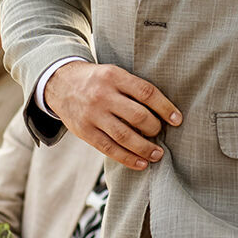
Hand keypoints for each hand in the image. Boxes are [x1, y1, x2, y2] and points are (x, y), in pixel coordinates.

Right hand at [45, 61, 181, 170]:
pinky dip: (128, 158)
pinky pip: (109, 148)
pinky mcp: (84, 131)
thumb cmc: (96, 81)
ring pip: (124, 136)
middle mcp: (103, 95)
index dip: (165, 107)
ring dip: (145, 148)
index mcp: (114, 76)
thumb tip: (164, 112)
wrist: (60, 83)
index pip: (146, 92)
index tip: (177, 120)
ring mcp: (92, 114)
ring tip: (157, 154)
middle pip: (137, 116)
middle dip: (154, 128)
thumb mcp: (113, 73)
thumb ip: (133, 88)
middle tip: (160, 133)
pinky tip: (141, 164)